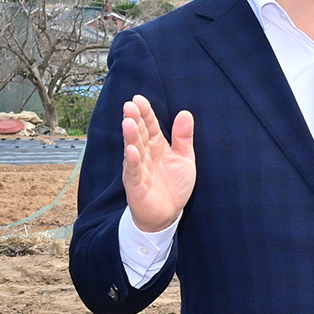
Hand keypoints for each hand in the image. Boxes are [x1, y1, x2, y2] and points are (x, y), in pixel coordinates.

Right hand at [121, 94, 196, 232]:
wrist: (168, 214)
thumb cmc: (174, 185)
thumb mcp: (184, 159)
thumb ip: (183, 137)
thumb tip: (185, 113)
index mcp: (156, 146)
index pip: (149, 125)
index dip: (145, 113)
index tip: (139, 99)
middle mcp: (145, 154)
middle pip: (138, 134)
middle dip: (134, 119)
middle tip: (130, 105)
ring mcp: (138, 168)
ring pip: (133, 149)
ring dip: (130, 136)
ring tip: (128, 122)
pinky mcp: (136, 185)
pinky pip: (133, 171)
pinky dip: (132, 161)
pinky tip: (131, 150)